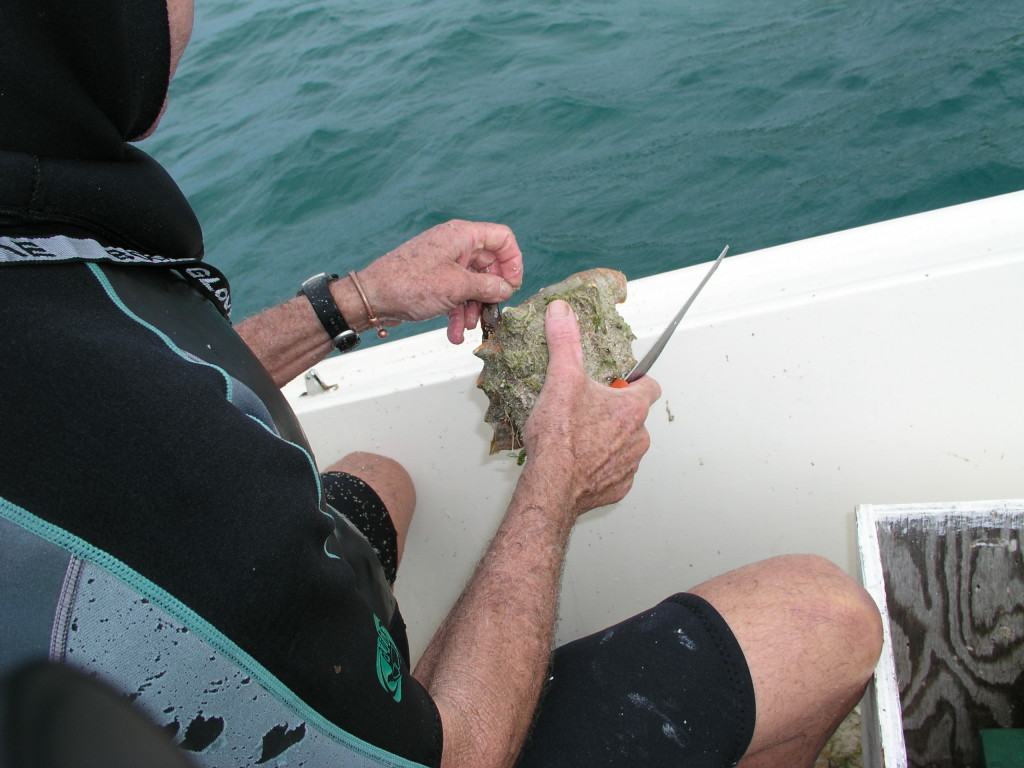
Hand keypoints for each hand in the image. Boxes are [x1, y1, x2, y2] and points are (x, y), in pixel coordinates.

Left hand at [356, 220, 523, 343]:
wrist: (372, 298)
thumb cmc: (409, 284)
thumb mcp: (456, 287)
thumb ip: (487, 286)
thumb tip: (506, 289)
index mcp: (462, 236)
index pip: (502, 238)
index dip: (513, 261)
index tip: (512, 285)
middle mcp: (455, 246)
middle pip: (489, 266)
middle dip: (491, 292)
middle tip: (493, 311)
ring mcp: (444, 264)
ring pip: (473, 284)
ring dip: (473, 308)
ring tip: (468, 327)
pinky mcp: (435, 281)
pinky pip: (456, 295)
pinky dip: (458, 314)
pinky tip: (455, 334)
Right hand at [522, 300, 660, 516]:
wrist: (552, 486)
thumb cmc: (559, 439)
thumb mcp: (560, 379)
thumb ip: (565, 341)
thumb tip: (562, 312)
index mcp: (631, 408)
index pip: (651, 386)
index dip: (636, 382)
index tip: (621, 383)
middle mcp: (638, 436)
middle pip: (635, 416)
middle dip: (615, 413)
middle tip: (587, 411)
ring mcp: (630, 464)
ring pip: (626, 445)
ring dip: (609, 440)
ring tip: (579, 438)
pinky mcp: (618, 486)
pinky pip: (616, 472)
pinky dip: (601, 467)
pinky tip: (579, 462)